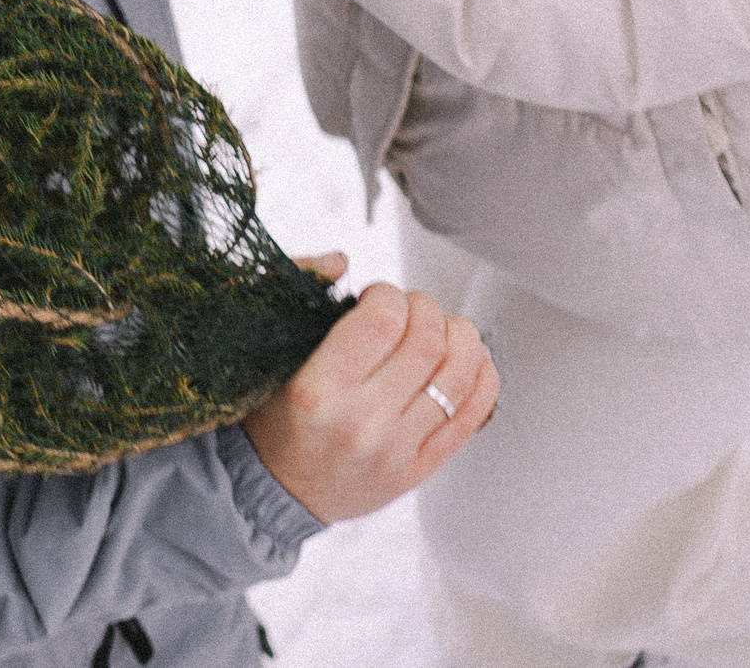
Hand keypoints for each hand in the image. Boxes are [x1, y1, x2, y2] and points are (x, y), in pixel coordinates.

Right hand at [241, 281, 499, 524]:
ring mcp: (395, 450)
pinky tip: (470, 360)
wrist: (273, 490)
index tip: (376, 296)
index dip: (388, 294)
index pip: (382, 320)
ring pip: (459, 375)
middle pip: (428, 341)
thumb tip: (341, 260)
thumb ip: (299, 298)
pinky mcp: (419, 469)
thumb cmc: (268, 418)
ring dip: (461, 336)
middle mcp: (361, 422)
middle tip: (410, 308)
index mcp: (317, 390)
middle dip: (425, 308)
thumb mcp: (266, 354)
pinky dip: (482, 378)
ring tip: (442, 329)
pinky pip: (472, 417)